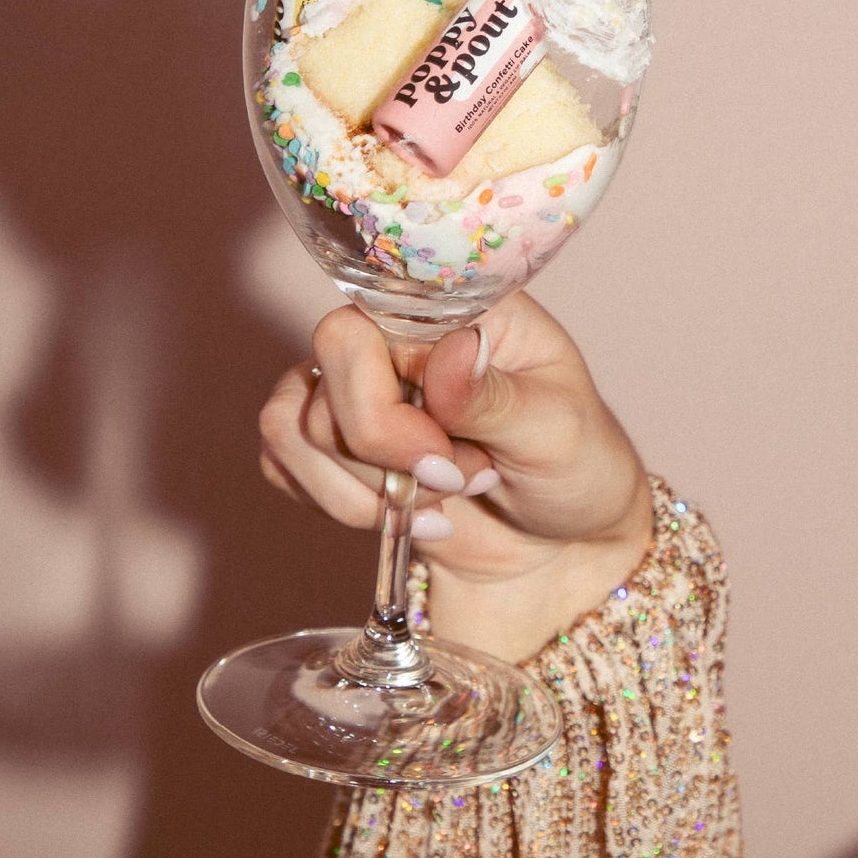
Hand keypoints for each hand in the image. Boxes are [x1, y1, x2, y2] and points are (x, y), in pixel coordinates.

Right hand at [259, 292, 652, 661]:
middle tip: (461, 479)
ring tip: (445, 497)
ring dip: (365, 489)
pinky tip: (410, 517)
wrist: (563, 549)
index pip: (363, 324)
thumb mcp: (558, 430)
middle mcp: (394, 338)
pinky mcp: (333, 445)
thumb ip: (495, 396)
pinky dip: (341, 507)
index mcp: (450, 308)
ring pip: (292, 427)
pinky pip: (282, 464)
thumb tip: (447, 352)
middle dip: (383, 456)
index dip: (386, 405)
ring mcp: (358, 388)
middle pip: (320, 378)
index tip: (447, 459)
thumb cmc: (575, 468)